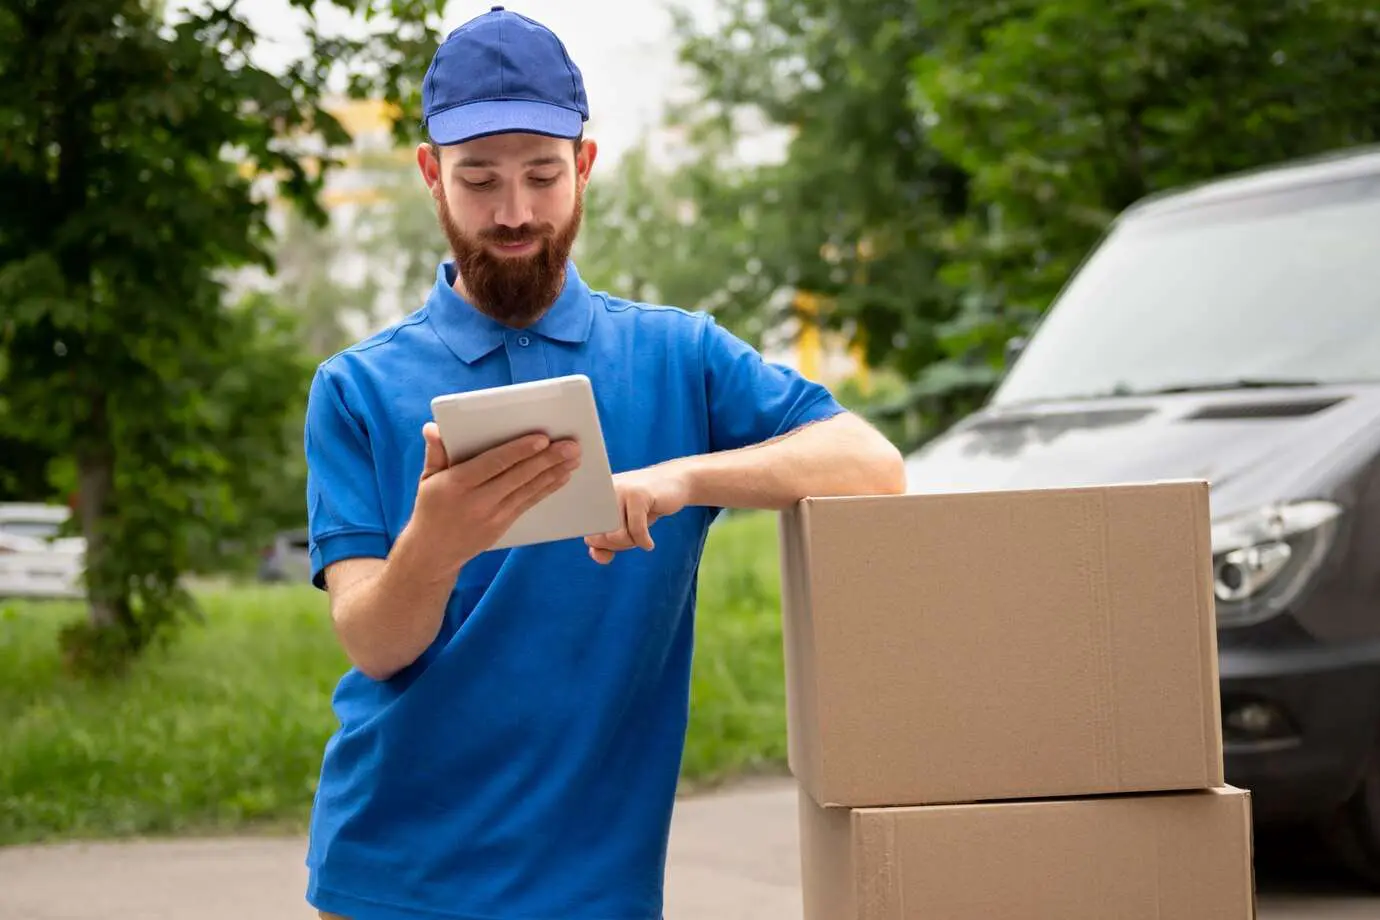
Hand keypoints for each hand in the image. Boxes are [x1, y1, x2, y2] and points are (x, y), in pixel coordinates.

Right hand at [405, 422, 580, 575]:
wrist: (433, 553)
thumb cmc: (431, 507)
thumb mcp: (427, 479)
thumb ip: (435, 452)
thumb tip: (433, 427)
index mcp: (457, 484)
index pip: (493, 463)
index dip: (519, 451)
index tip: (542, 438)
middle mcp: (477, 501)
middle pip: (518, 476)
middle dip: (547, 459)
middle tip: (572, 445)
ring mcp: (493, 516)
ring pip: (528, 490)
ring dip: (554, 472)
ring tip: (574, 458)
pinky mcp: (503, 525)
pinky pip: (529, 503)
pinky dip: (547, 488)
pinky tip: (562, 476)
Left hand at [585, 464, 690, 564]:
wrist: (675, 483)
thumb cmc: (645, 507)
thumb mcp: (623, 527)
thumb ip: (605, 544)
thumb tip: (596, 555)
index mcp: (593, 495)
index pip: (587, 532)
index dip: (600, 545)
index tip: (614, 544)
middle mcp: (602, 490)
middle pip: (600, 536)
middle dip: (617, 545)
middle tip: (632, 539)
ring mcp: (620, 490)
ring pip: (616, 534)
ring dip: (630, 543)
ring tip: (640, 539)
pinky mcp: (638, 494)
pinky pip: (636, 530)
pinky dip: (643, 542)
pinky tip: (649, 544)